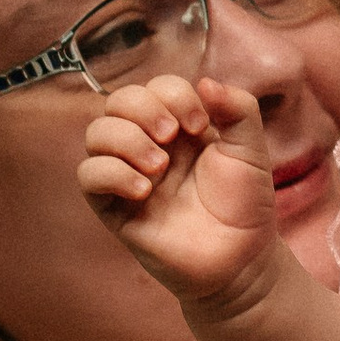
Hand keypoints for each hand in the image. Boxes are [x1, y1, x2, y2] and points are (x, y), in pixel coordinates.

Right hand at [76, 71, 274, 314]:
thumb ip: (238, 109)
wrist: (240, 259)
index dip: (173, 95)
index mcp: (180, 126)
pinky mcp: (114, 207)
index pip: (156, 87)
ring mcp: (129, 174)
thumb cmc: (245, 204)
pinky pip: (88, 176)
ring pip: (97, 133)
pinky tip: (144, 190)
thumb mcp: (251, 149)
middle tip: (172, 137)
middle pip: (119, 101)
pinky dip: (111, 173)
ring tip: (159, 168)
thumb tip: (205, 81)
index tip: (200, 125)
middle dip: (144, 109)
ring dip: (126, 140)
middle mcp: (149, 144)